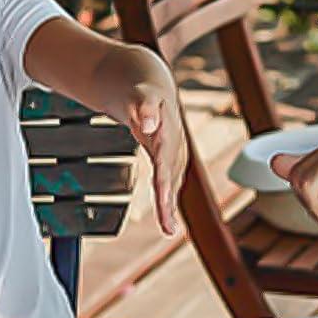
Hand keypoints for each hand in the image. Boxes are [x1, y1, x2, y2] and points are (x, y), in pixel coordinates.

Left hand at [125, 79, 187, 235]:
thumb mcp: (143, 95)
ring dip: (169, 207)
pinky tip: (167, 222)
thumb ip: (146, 108)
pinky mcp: (169, 160)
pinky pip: (168, 183)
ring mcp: (173, 154)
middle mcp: (174, 146)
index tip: (164, 199)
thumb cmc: (144, 92)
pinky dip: (167, 202)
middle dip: (169, 202)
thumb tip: (150, 125)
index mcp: (168, 132)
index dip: (165, 180)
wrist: (151, 88)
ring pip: (172, 183)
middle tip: (167, 227)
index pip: (165, 160)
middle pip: (171, 178)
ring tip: (168, 229)